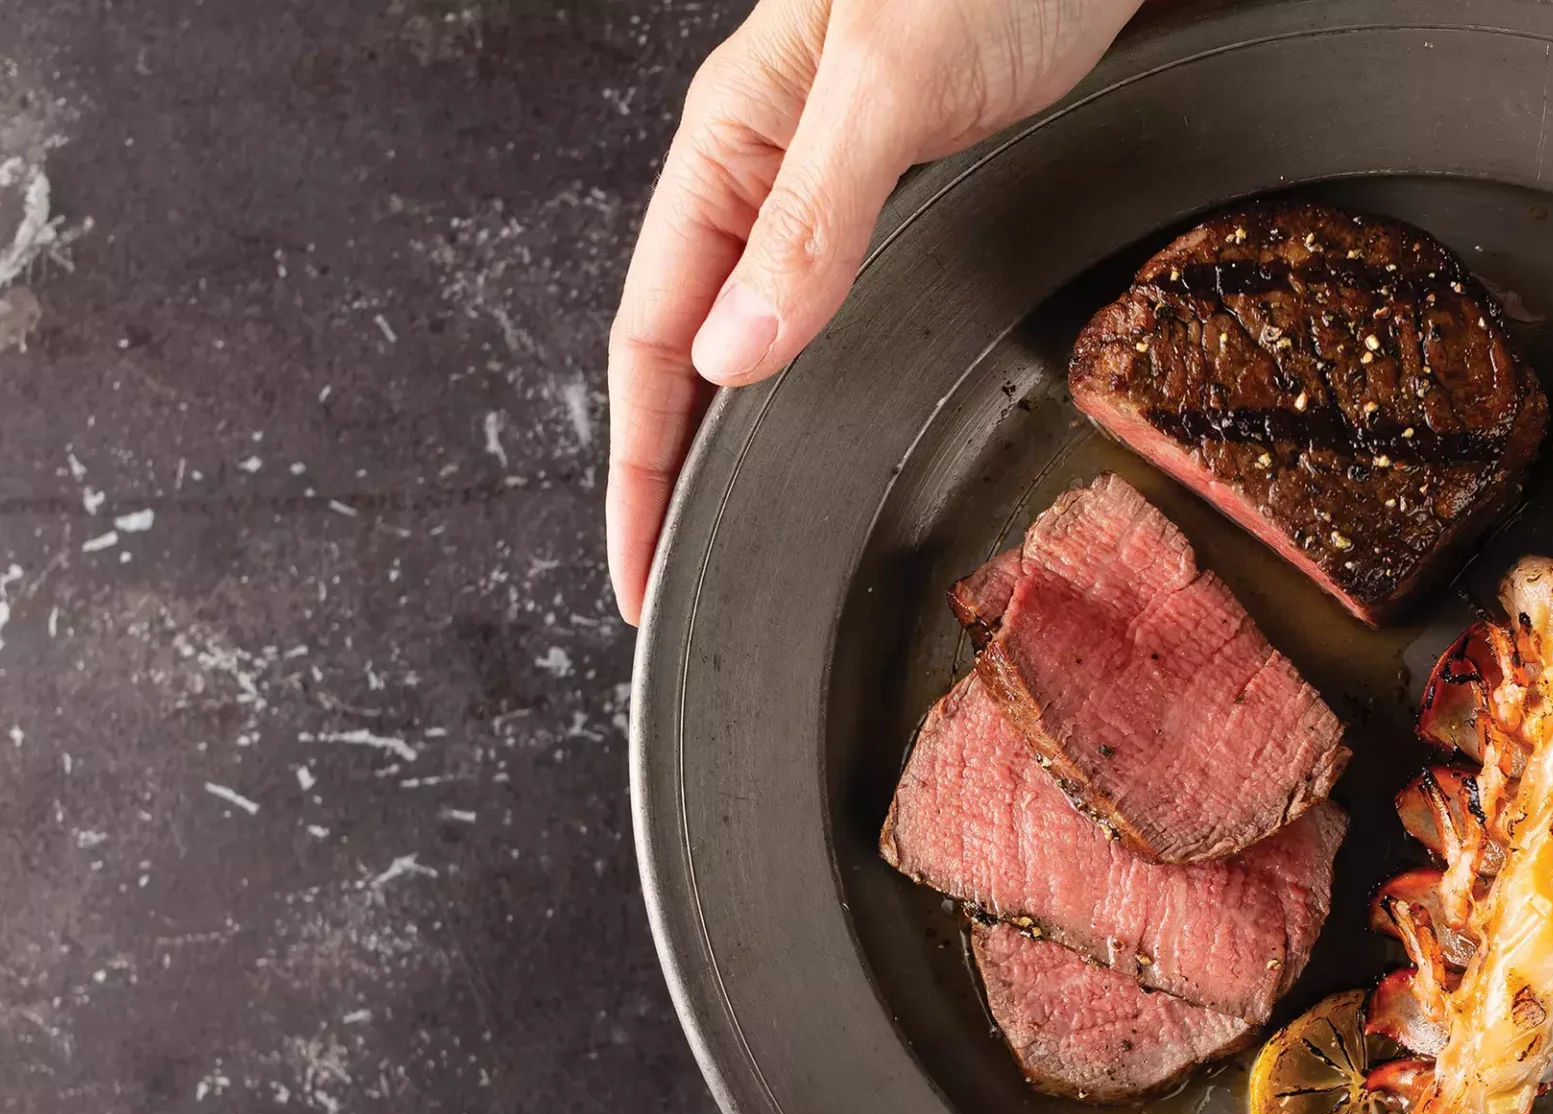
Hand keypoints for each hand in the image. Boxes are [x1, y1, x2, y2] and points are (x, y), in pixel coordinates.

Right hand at [606, 0, 1144, 622]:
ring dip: (738, 432)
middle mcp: (772, 164)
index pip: (648, 338)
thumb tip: (731, 358)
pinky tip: (825, 417)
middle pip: (690, 347)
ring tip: (729, 534)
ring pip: (759, 329)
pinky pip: (831, 300)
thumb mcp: (893, 82)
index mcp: (731, 139)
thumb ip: (812, 219)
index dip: (639, 470)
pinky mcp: (917, 177)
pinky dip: (813, 376)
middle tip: (670, 592)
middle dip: (672, 473)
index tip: (636, 579)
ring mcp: (842, 174)